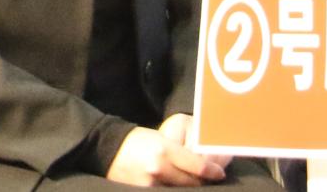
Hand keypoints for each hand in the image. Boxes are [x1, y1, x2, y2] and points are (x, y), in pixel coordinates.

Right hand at [105, 120, 225, 185]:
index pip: (197, 166)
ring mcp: (150, 182)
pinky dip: (171, 190)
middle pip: (191, 182)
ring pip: (180, 190)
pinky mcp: (144, 190)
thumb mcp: (161, 140)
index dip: (212, 172)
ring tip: (188, 182)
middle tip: (206, 179)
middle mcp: (158, 168)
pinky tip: (171, 185)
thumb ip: (183, 155)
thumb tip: (206, 169)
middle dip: (201, 181)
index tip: (219, 174)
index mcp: (164, 150)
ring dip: (187, 188)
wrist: (107, 148)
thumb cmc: (137, 141)